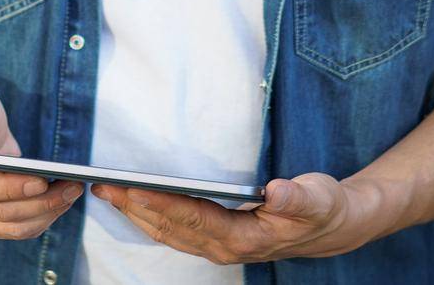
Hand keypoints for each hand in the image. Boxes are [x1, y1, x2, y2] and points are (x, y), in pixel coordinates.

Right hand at [0, 84, 82, 239]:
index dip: (9, 189)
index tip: (41, 180)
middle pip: (1, 213)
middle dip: (40, 203)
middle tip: (72, 187)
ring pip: (12, 227)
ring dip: (45, 214)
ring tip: (71, 194)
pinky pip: (16, 229)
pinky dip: (41, 220)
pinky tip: (60, 203)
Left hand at [90, 173, 381, 263]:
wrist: (331, 227)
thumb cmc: (323, 208)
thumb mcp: (319, 198)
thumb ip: (299, 197)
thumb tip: (279, 190)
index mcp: (244, 237)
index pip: (194, 219)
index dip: (162, 205)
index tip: (133, 189)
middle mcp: (225, 247)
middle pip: (171, 228)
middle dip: (134, 208)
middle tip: (102, 186)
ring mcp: (218, 246)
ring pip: (167, 233)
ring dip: (135, 214)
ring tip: (106, 192)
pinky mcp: (215, 239)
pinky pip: (174, 232)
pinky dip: (149, 217)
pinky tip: (132, 203)